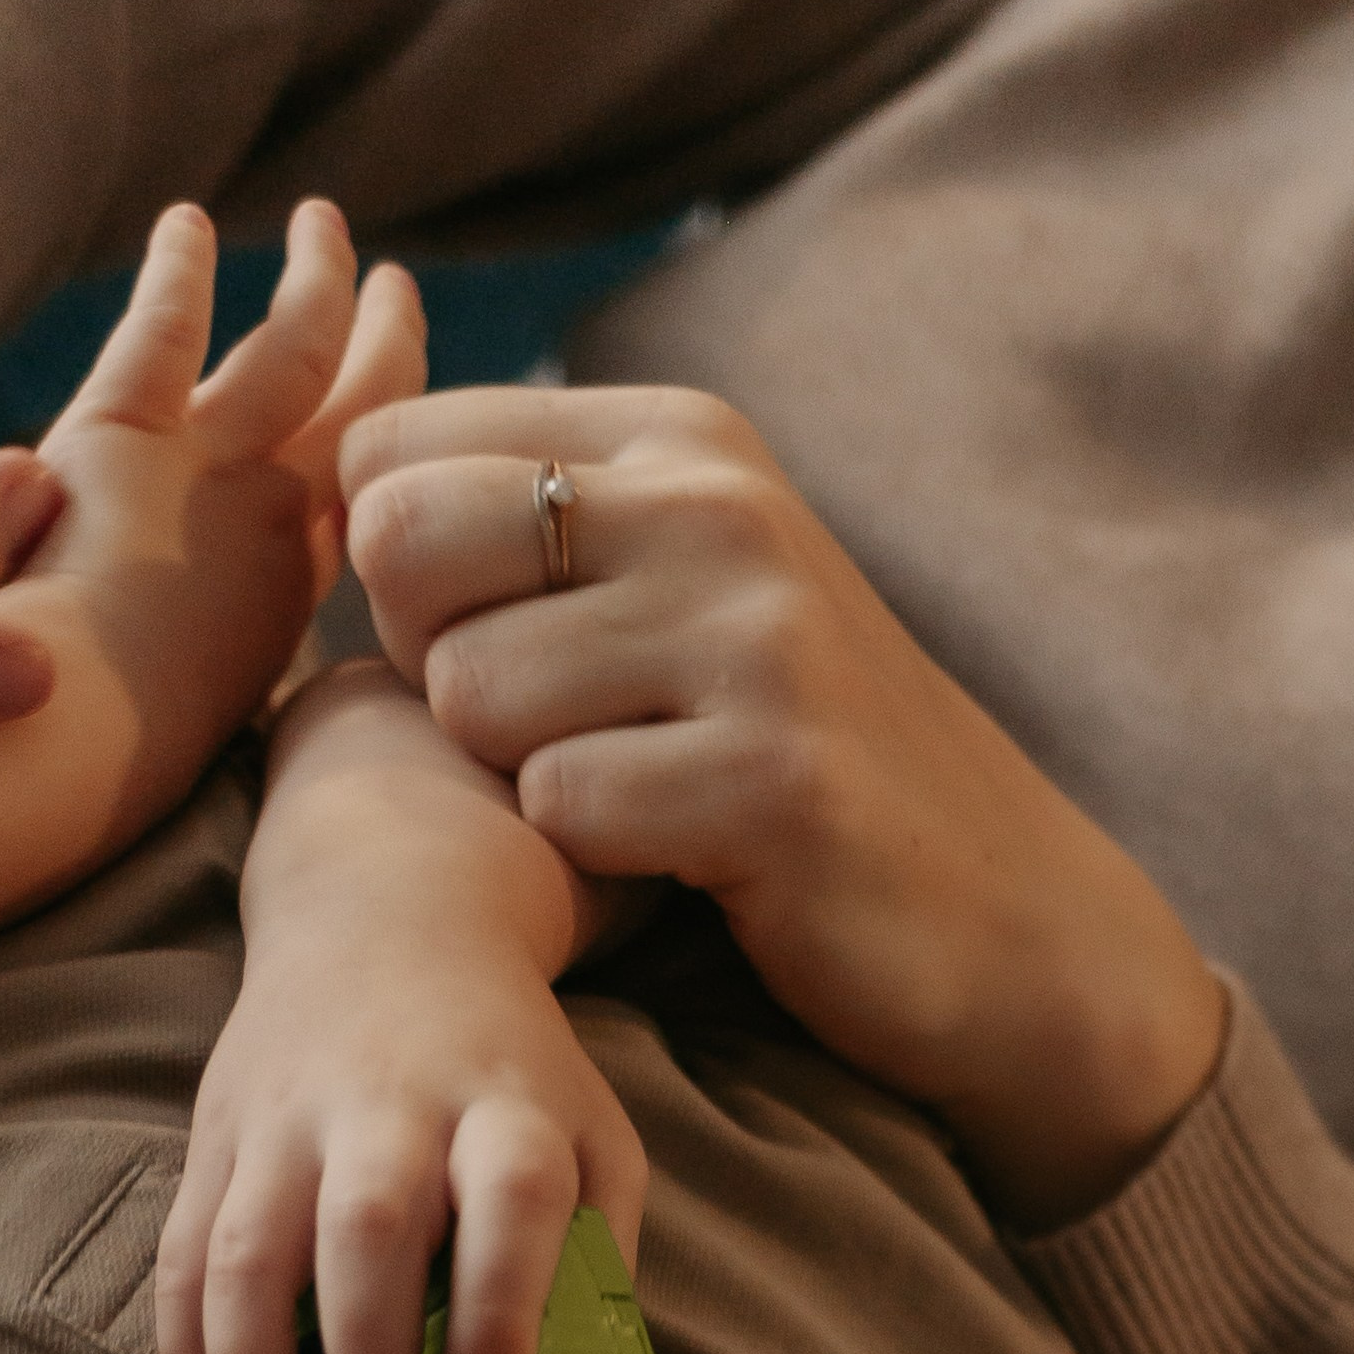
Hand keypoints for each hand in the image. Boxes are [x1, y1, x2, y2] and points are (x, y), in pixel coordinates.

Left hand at [0, 199, 425, 861]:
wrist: (44, 767)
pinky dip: (175, 272)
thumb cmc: (51, 771)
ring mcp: (210, 486)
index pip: (338, 520)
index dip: (373, 465)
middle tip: (400, 298)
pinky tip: (185, 222)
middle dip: (383, 359)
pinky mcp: (127, 443)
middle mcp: (264, 548)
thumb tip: (57, 509)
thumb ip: (130, 621)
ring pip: (295, 360)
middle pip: (355, 430)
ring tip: (330, 230)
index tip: (387, 426)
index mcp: (265, 622)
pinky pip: (161, 332)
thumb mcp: (131, 705)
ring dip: (320, 288)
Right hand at [154, 663, 645, 1353]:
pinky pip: (183, 1255)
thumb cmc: (508, 1062)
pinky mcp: (217, 1135)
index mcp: (504, 1103)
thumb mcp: (590, 1136)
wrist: (387, 915)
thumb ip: (596, 1277)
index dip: (503, 1301)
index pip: (511, 1195)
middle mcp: (391, 1103)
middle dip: (368, 1352)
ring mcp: (288, 1117)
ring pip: (248, 1249)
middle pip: (368, 1224)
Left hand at [342, 386, 1223, 1228]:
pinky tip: (686, 858)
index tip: (508, 647)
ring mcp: (755, 635)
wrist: (1010, 917)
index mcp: (680, 436)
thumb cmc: (795, 760)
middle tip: (550, 737)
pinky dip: (597, 859)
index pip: (393, 455)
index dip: (402, 578)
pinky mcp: (774, 777)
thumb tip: (343, 478)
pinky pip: (562, 808)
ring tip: (639, 796)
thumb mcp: (686, 587)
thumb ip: (538, 518)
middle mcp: (718, 503)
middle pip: (402, 549)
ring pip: (469, 693)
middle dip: (434, 669)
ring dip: (523, 778)